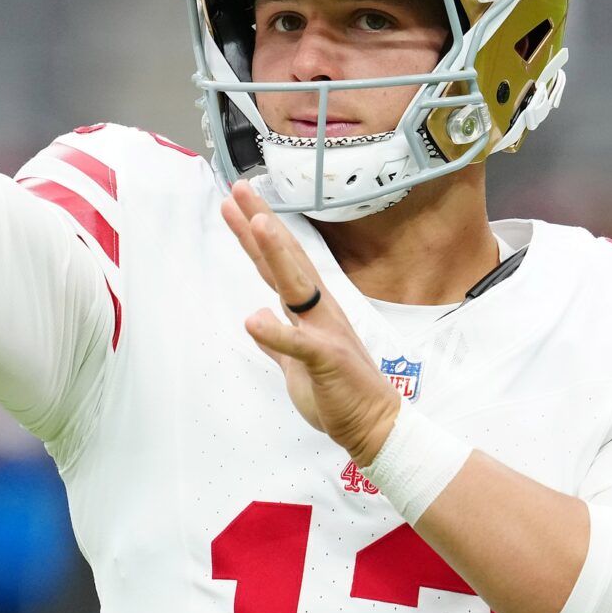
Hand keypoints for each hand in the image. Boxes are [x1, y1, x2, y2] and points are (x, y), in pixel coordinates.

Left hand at [221, 180, 401, 467]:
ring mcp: (325, 333)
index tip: (235, 202)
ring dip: (276, 254)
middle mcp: (318, 312)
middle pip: (286, 259)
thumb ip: (278, 341)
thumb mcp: (296, 365)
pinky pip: (300, 345)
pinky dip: (278, 332)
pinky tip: (253, 318)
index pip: (277, 264)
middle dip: (262, 223)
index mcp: (309, 311)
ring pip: (297, 286)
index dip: (254, 235)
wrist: (376, 426)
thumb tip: (257, 320)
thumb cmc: (339, 393)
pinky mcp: (328, 361)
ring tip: (255, 222)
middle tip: (240, 186)